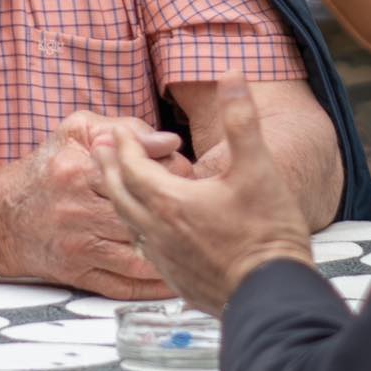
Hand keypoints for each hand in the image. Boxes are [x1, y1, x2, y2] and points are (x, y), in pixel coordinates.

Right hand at [0, 113, 180, 298]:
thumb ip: (123, 129)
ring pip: (140, 256)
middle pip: (145, 215)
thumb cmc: (46, 169)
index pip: (142, 174)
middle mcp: (78, 210)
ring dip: (172, 253)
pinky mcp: (78, 274)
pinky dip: (153, 285)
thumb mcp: (77, 132)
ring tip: (194, 244)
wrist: (0, 216)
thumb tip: (169, 143)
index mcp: (79, 170)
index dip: (173, 175)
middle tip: (195, 210)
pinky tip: (174, 275)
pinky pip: (125, 285)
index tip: (186, 176)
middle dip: (177, 214)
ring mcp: (78, 247)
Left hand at [93, 74, 314, 313]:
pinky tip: (144, 228)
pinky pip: (141, 248)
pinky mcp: (174, 280)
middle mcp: (156, 231)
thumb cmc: (267, 232)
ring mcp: (163, 259)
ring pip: (127, 222)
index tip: (116, 129)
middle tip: (99, 148)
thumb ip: (241, 119)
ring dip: (119, 197)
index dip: (123, 144)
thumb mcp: (258, 168)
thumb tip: (232, 75)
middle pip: (118, 193)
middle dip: (108, 166)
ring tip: (116, 183)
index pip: (131, 165)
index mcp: (170, 201)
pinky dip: (135, 227)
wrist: (272, 295)